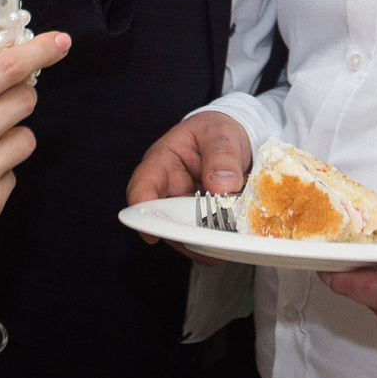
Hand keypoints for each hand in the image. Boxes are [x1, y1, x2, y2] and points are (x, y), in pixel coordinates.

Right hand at [125, 110, 253, 262]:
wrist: (234, 140)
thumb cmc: (217, 132)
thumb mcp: (221, 134)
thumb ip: (221, 155)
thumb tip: (221, 186)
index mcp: (162, 162)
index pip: (143, 185)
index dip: (142, 210)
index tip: (151, 233)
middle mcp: (168, 190)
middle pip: (163, 219)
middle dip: (181, 234)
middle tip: (204, 240)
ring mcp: (184, 209)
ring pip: (184, 234)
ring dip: (202, 242)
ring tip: (224, 244)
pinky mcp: (202, 221)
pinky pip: (204, 237)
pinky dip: (217, 243)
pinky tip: (231, 245)